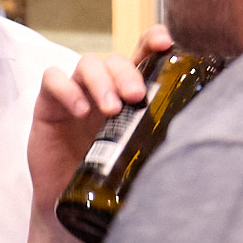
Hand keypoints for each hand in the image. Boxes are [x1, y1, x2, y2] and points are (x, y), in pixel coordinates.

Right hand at [27, 25, 172, 216]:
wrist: (67, 202)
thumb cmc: (106, 177)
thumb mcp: (138, 156)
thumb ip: (160, 144)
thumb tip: (195, 147)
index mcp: (128, 94)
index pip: (141, 54)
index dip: (152, 41)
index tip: (165, 43)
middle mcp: (102, 88)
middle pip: (115, 59)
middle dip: (126, 74)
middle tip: (135, 97)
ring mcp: (74, 93)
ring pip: (87, 64)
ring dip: (101, 82)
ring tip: (111, 109)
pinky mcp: (47, 105)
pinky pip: (52, 80)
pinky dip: (67, 90)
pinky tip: (79, 110)